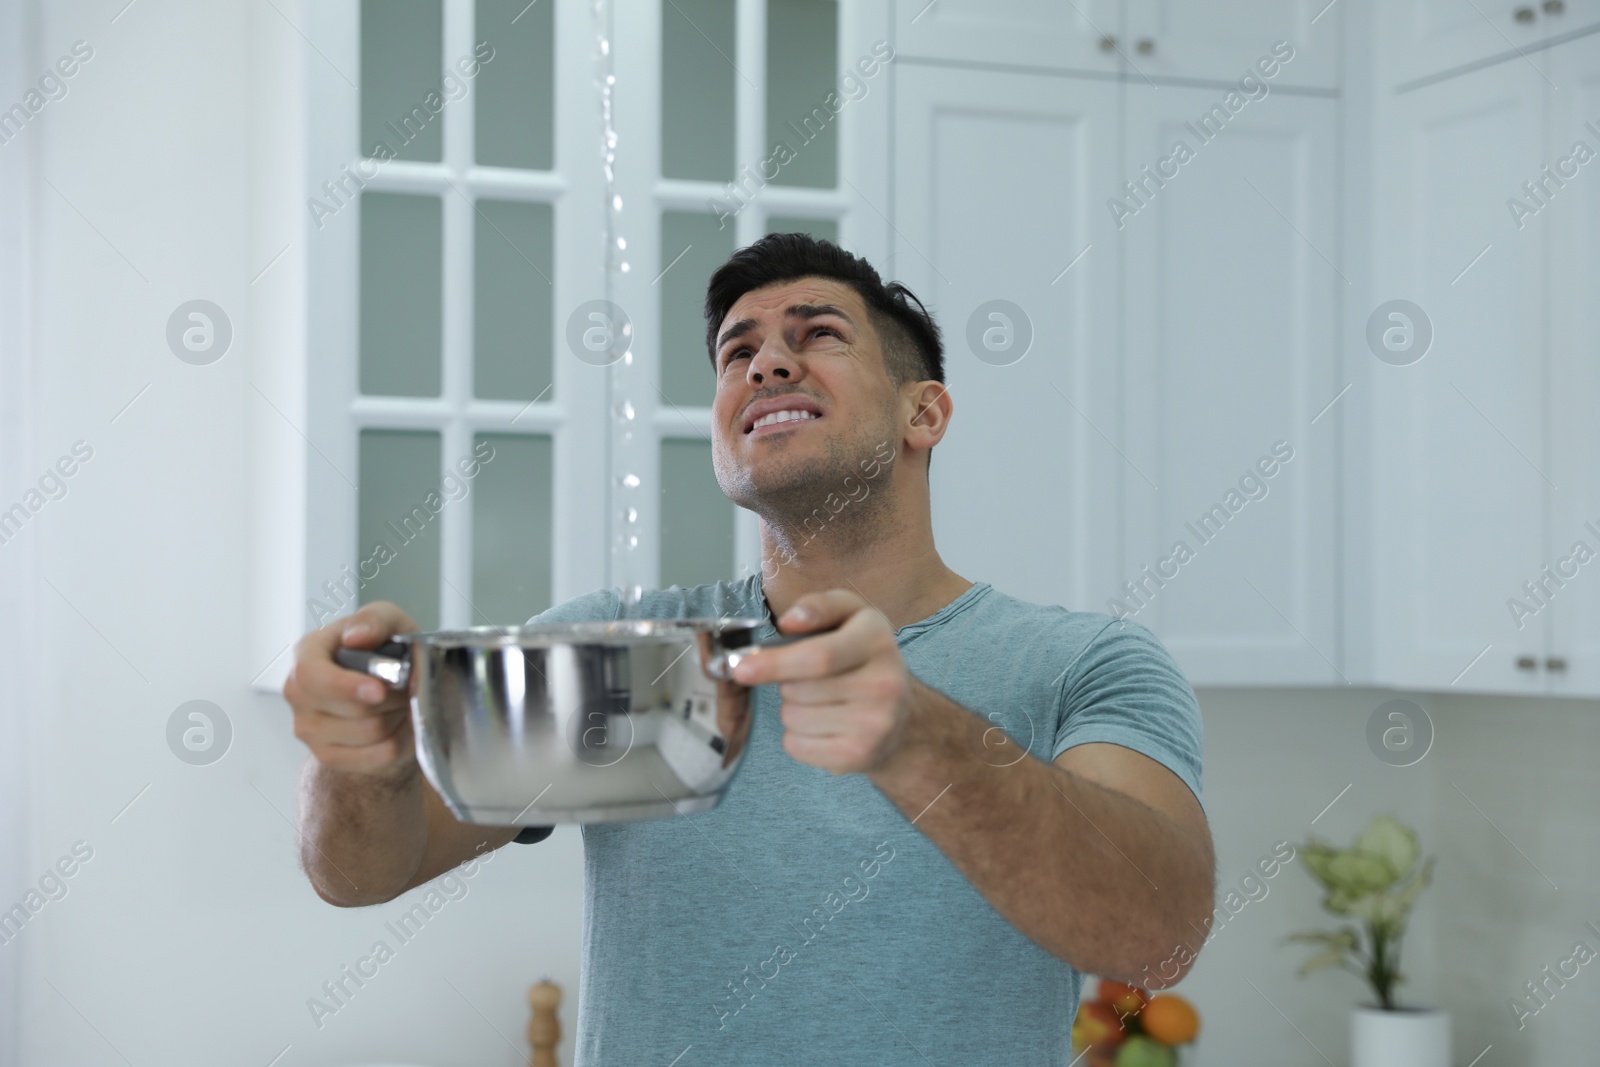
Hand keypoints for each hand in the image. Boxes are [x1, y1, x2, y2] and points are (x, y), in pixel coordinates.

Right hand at [285, 601, 418, 776]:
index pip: (312, 675)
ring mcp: (308, 728)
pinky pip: (374, 757)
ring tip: (402, 703)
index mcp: (308, 653)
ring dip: (398, 717)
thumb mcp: (387, 622)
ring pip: (368, 733)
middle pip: (350, 709)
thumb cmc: (384, 650)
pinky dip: (399, 742)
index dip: (346, 687)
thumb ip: (374, 620)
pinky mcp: (327, 755)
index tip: (379, 691)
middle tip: (408, 687)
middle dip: (392, 698)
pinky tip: (400, 725)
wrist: (390, 688)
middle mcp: (298, 692)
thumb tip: (356, 637)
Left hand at [732, 590, 917, 774]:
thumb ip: (819, 606)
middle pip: (798, 689)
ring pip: (793, 718)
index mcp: (877, 641)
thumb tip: (789, 622)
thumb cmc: (863, 658)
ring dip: (793, 710)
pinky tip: (823, 727)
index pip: (818, 656)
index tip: (742, 668)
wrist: (903, 717)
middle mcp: (884, 684)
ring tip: (821, 703)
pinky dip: (798, 737)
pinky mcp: (859, 756)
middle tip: (808, 680)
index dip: (775, 663)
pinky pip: (797, 746)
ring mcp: (874, 725)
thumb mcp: (850, 616)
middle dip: (786, 683)